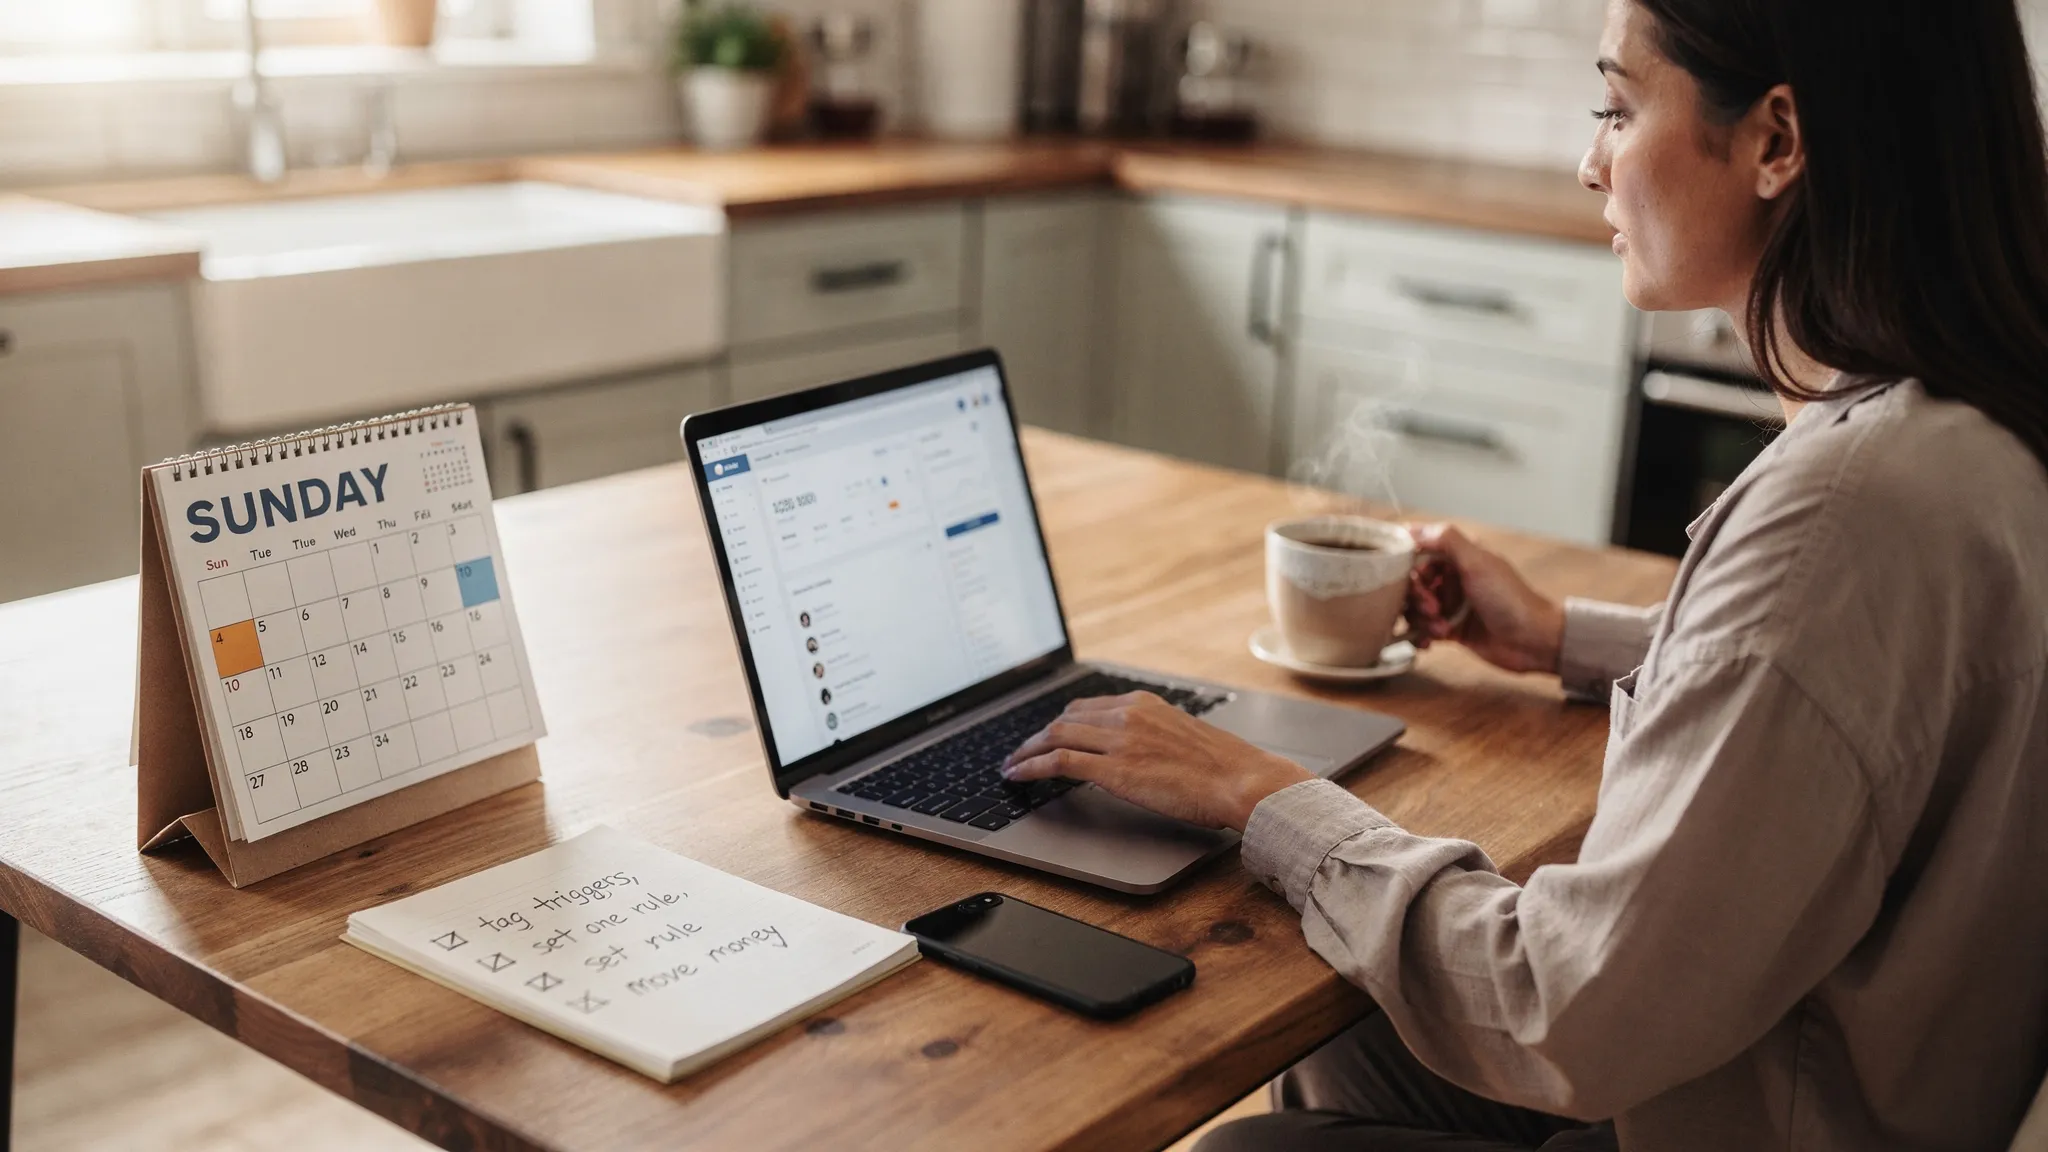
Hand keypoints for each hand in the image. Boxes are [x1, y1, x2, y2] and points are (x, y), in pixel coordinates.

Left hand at [1001, 693, 1314, 831]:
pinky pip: (1059, 762)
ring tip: (1011, 765)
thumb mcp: (1184, 737)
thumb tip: (1136, 753)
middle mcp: (1127, 714)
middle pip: (1064, 719)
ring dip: (1026, 751)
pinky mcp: (1114, 769)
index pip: (1087, 706)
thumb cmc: (1225, 768)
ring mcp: (1119, 740)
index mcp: (1144, 704)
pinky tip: (1018, 776)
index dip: (1060, 722)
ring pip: (1055, 736)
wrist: (1242, 780)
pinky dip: (1031, 767)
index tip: (1047, 734)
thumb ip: (1153, 737)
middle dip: (1037, 736)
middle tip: (1021, 751)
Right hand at [1406, 524, 1565, 674]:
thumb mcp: (1477, 562)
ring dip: (1421, 618)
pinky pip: (1423, 629)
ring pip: (1415, 607)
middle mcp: (1452, 577)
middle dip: (1416, 597)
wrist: (1533, 640)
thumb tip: (1409, 528)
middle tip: (1433, 608)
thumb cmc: (1508, 598)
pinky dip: (1422, 635)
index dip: (1408, 566)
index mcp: (1459, 556)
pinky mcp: (1450, 629)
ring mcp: (1451, 604)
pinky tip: (1431, 641)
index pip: (1418, 553)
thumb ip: (1445, 540)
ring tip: (1440, 628)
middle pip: (1413, 582)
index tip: (1413, 580)